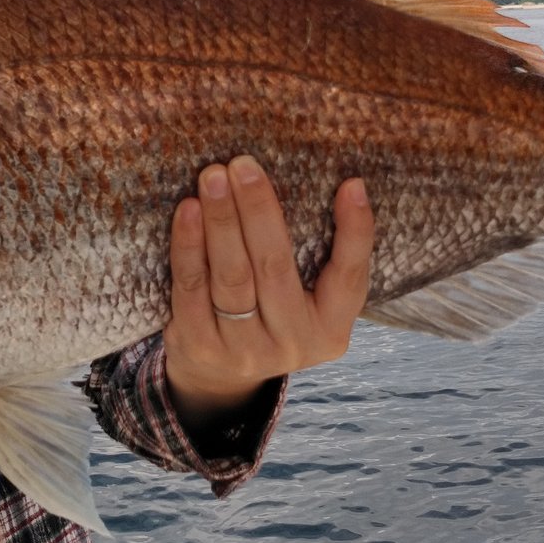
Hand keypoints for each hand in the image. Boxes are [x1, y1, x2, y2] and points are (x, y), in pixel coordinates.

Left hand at [163, 154, 373, 426]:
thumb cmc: (271, 314)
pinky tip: (188, 211)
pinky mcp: (200, 346)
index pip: (350, 277)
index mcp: (331, 329)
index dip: (355, 232)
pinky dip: (188, 246)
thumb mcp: (309, 300)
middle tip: (244, 164)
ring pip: (232, 277)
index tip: (351, 184)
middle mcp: (293, 344)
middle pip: (276, 269)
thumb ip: (321, 258)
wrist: (218, 378)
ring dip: (222, 221)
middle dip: (259, 211)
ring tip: (214, 177)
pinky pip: (191, 288)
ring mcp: (244, 350)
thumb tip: (343, 184)